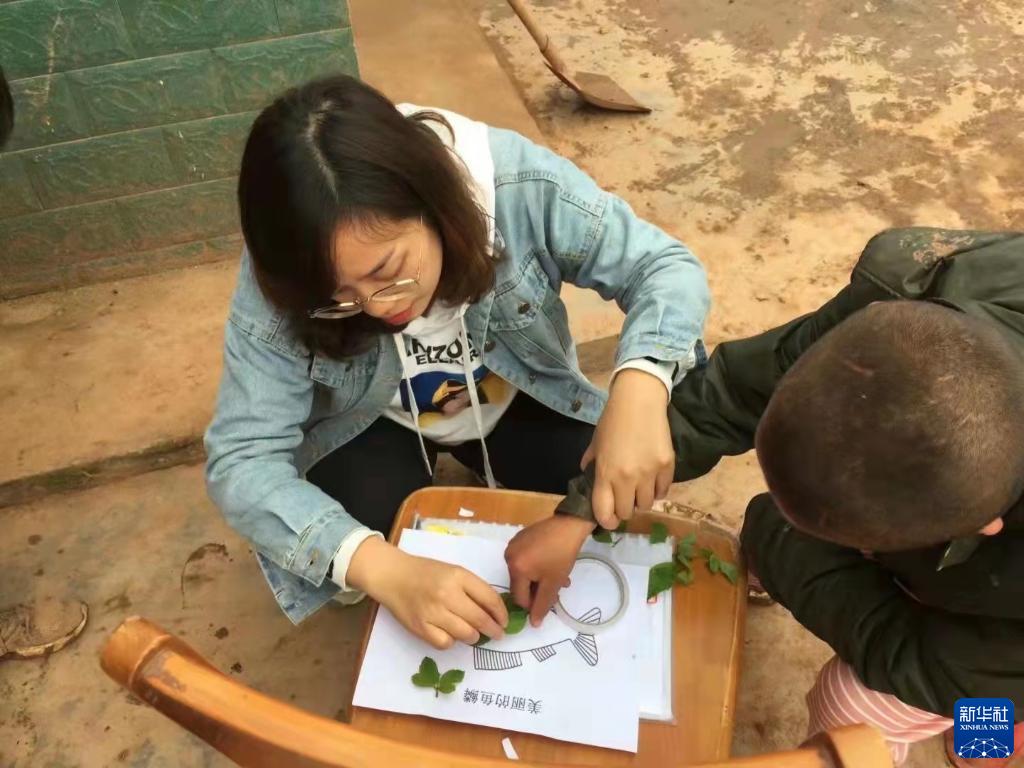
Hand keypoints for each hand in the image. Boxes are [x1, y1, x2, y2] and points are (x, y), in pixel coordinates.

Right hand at [346, 537, 507, 649]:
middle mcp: (447, 594)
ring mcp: (433, 612)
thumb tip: (494, 611)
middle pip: (480, 619)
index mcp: (458, 576)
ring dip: (474, 637)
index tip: (505, 621)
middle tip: (498, 635)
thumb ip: (473, 588)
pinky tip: (450, 634)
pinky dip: (452, 641)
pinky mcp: (420, 628)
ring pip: (466, 634)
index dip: (501, 613)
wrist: (393, 576)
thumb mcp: (453, 571)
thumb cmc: (426, 573)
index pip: (490, 598)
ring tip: (473, 634)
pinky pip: (446, 643)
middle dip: (493, 630)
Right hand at [505, 514, 593, 626]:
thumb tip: (533, 624)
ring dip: (540, 579)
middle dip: (538, 590)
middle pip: (521, 584)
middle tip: (556, 590)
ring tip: (558, 578)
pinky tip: (551, 564)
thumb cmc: (562, 554)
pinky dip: (537, 566)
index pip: (519, 597)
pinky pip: (525, 559)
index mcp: (515, 568)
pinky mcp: (521, 538)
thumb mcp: (553, 583)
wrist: (570, 525)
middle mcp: (509, 556)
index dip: (534, 604)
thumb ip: (542, 605)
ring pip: (524, 572)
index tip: (550, 601)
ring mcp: (514, 545)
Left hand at [584, 368, 673, 529]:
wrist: (639, 400)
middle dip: (624, 509)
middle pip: (627, 512)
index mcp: (605, 473)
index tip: (609, 518)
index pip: (605, 512)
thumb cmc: (612, 421)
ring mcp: (649, 473)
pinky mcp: (667, 466)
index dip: (607, 520)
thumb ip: (591, 465)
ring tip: (639, 487)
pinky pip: (663, 491)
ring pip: (647, 505)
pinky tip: (652, 480)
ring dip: (641, 500)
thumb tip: (590, 480)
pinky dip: (657, 490)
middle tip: (624, 498)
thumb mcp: (595, 444)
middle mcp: (627, 478)